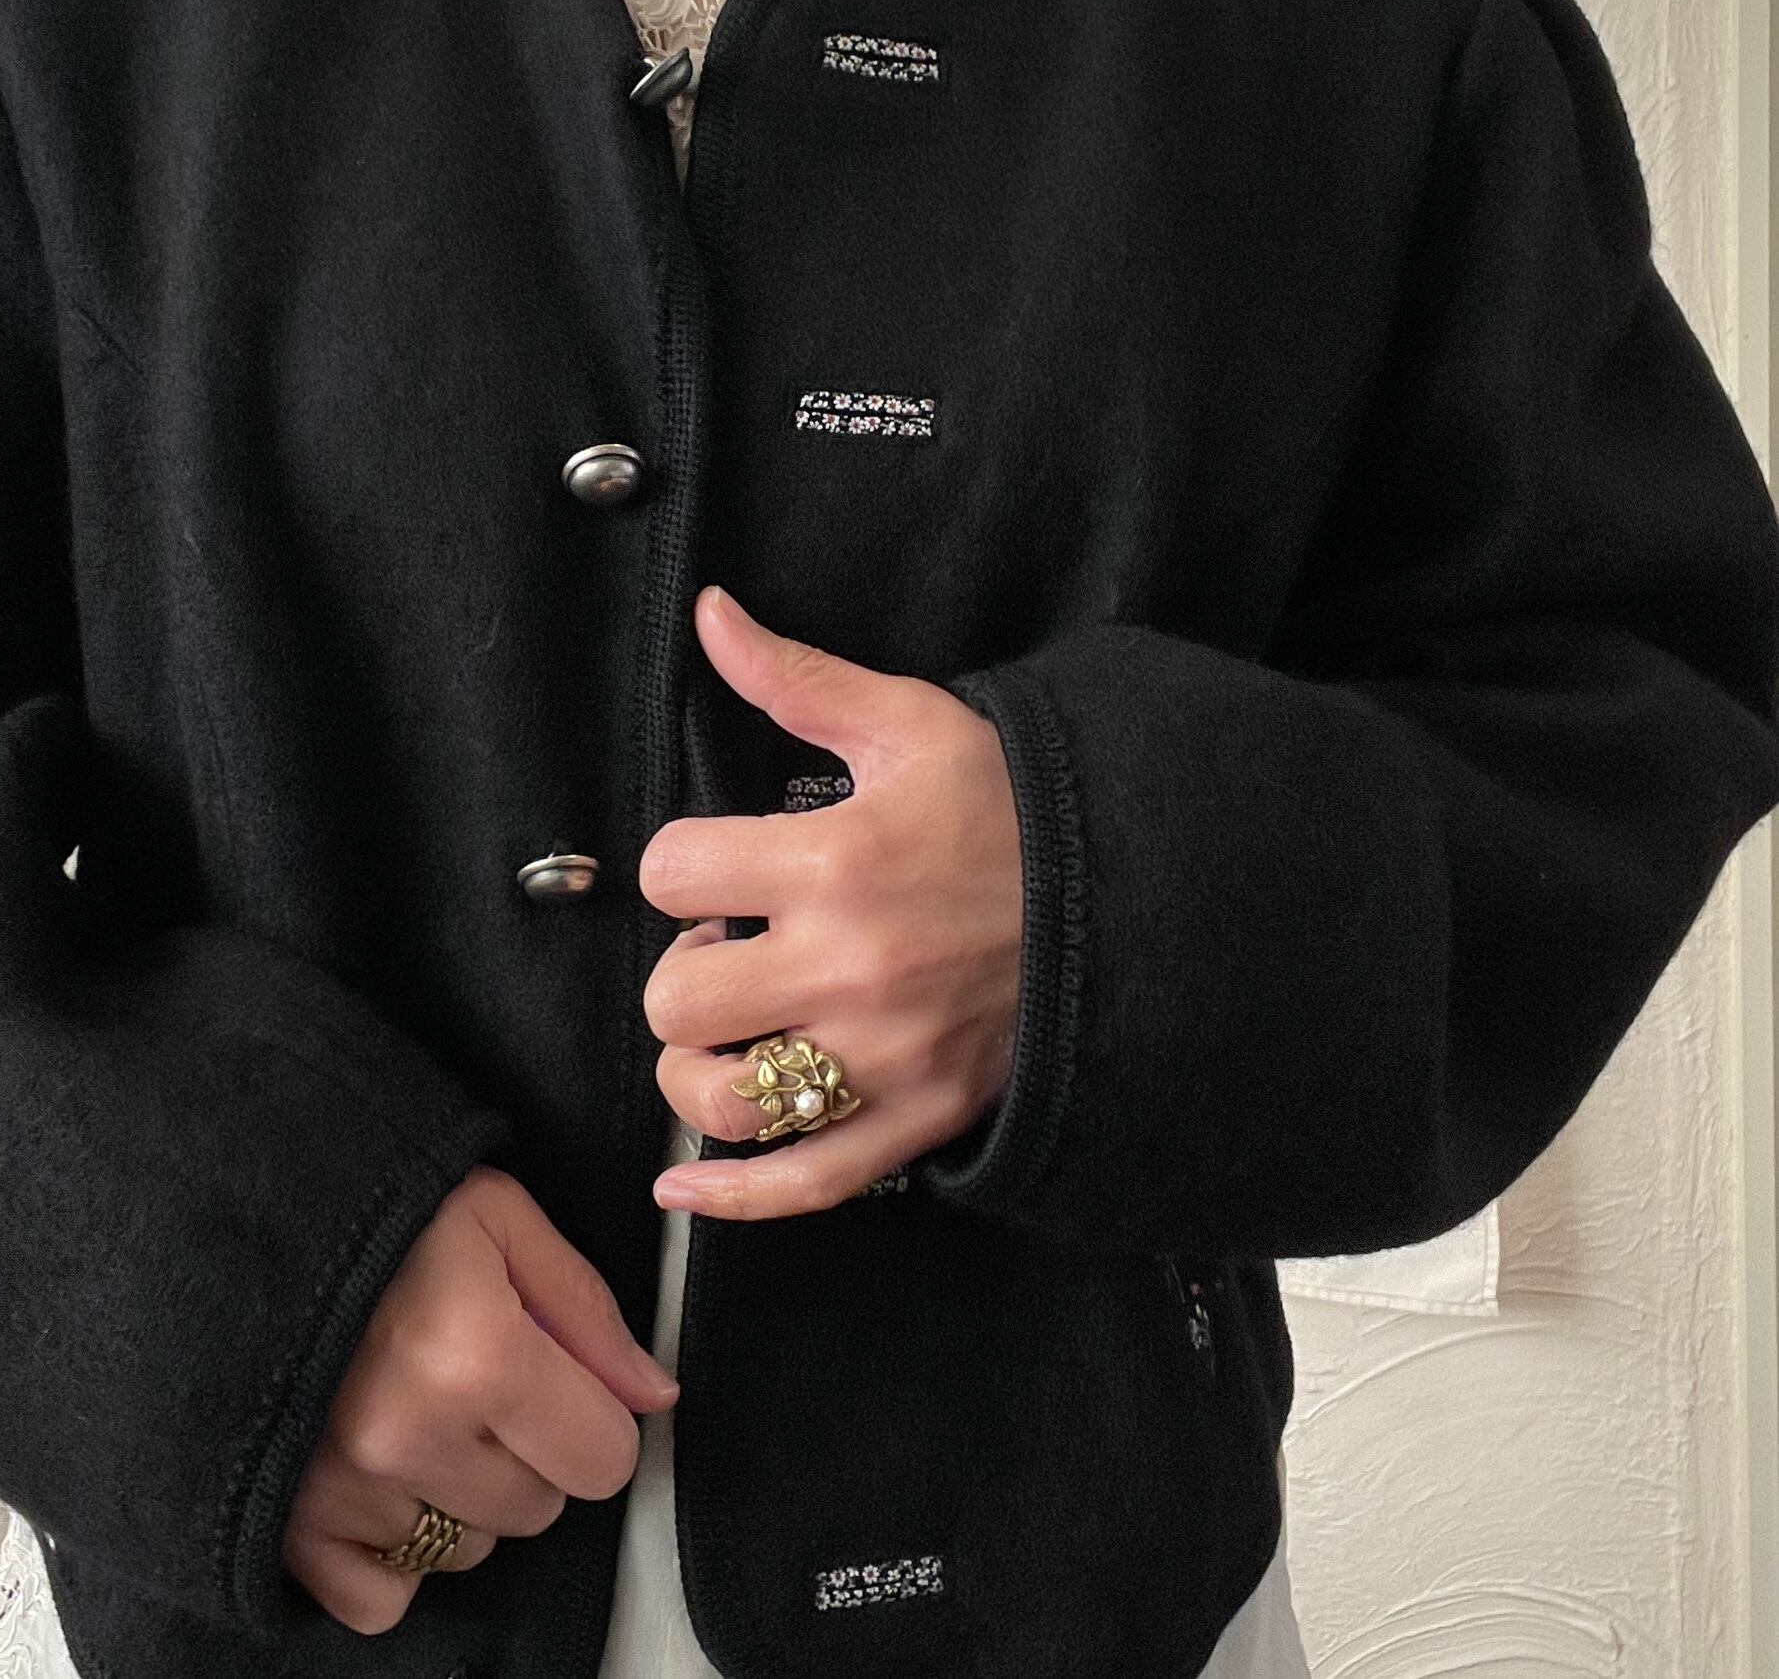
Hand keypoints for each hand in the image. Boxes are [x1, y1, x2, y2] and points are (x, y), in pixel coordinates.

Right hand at [285, 1164, 677, 1633]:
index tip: (555, 1375)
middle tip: (475, 1380)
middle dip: (528, 1449)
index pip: (603, 1458)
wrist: (253, 1220)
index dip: (592, 1413)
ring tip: (417, 1408)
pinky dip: (390, 1552)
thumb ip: (585, 1308)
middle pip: (539, 1509)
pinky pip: (382, 1600)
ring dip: (459, 1493)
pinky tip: (382, 1476)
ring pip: (467, 1550)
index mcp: (477, 1353)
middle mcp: (409, 1436)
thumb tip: (652, 1395)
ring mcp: (344, 1489)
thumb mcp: (501, 1218)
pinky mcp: (292, 1526)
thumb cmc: (385, 1214)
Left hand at [638, 584, 1024, 1221]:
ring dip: (700, 1066)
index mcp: (838, 862)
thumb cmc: (1013, 808)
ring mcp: (883, 1061)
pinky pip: (800, 1188)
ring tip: (736, 1027)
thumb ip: (796, 677)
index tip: (718, 864)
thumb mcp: (909, 725)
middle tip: (733, 945)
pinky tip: (685, 1185)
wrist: (1136, 895)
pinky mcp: (916, 1125)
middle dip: (686, 967)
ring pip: (720, 1100)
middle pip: (678, 998)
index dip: (682, 864)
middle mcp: (851, 970)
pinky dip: (732, 1197)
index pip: (673, 873)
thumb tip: (711, 613)